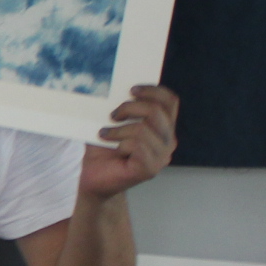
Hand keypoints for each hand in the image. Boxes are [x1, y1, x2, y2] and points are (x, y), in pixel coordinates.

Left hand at [79, 84, 178, 199]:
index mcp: (163, 127)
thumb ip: (122, 107)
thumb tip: (116, 87)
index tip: (131, 90)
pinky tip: (113, 148)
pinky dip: (119, 143)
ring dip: (119, 130)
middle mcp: (168, 141)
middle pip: (156, 111)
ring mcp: (162, 156)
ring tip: (105, 134)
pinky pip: (137, 145)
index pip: (170, 101)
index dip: (153, 91)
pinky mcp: (151, 169)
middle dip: (130, 108)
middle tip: (112, 115)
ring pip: (143, 129)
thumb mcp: (113, 123)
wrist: (94, 177)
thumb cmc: (103, 149)